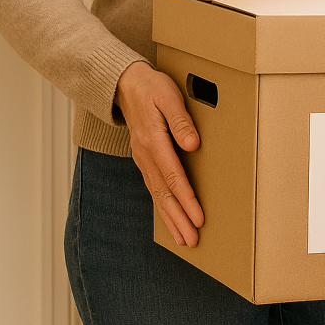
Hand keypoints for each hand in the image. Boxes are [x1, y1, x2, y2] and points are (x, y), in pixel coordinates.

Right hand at [115, 62, 203, 246]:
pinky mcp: (145, 160)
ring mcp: (143, 159)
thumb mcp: (169, 96)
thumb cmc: (152, 88)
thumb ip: (181, 120)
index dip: (187, 199)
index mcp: (153, 141)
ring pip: (158, 195)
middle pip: (164, 194)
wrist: (125, 83)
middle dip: (179, 219)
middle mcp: (145, 155)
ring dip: (171, 218)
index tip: (199, 218)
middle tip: (193, 240)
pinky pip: (154, 188)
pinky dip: (163, 207)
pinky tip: (172, 219)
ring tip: (185, 239)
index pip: (173, 177)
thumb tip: (193, 144)